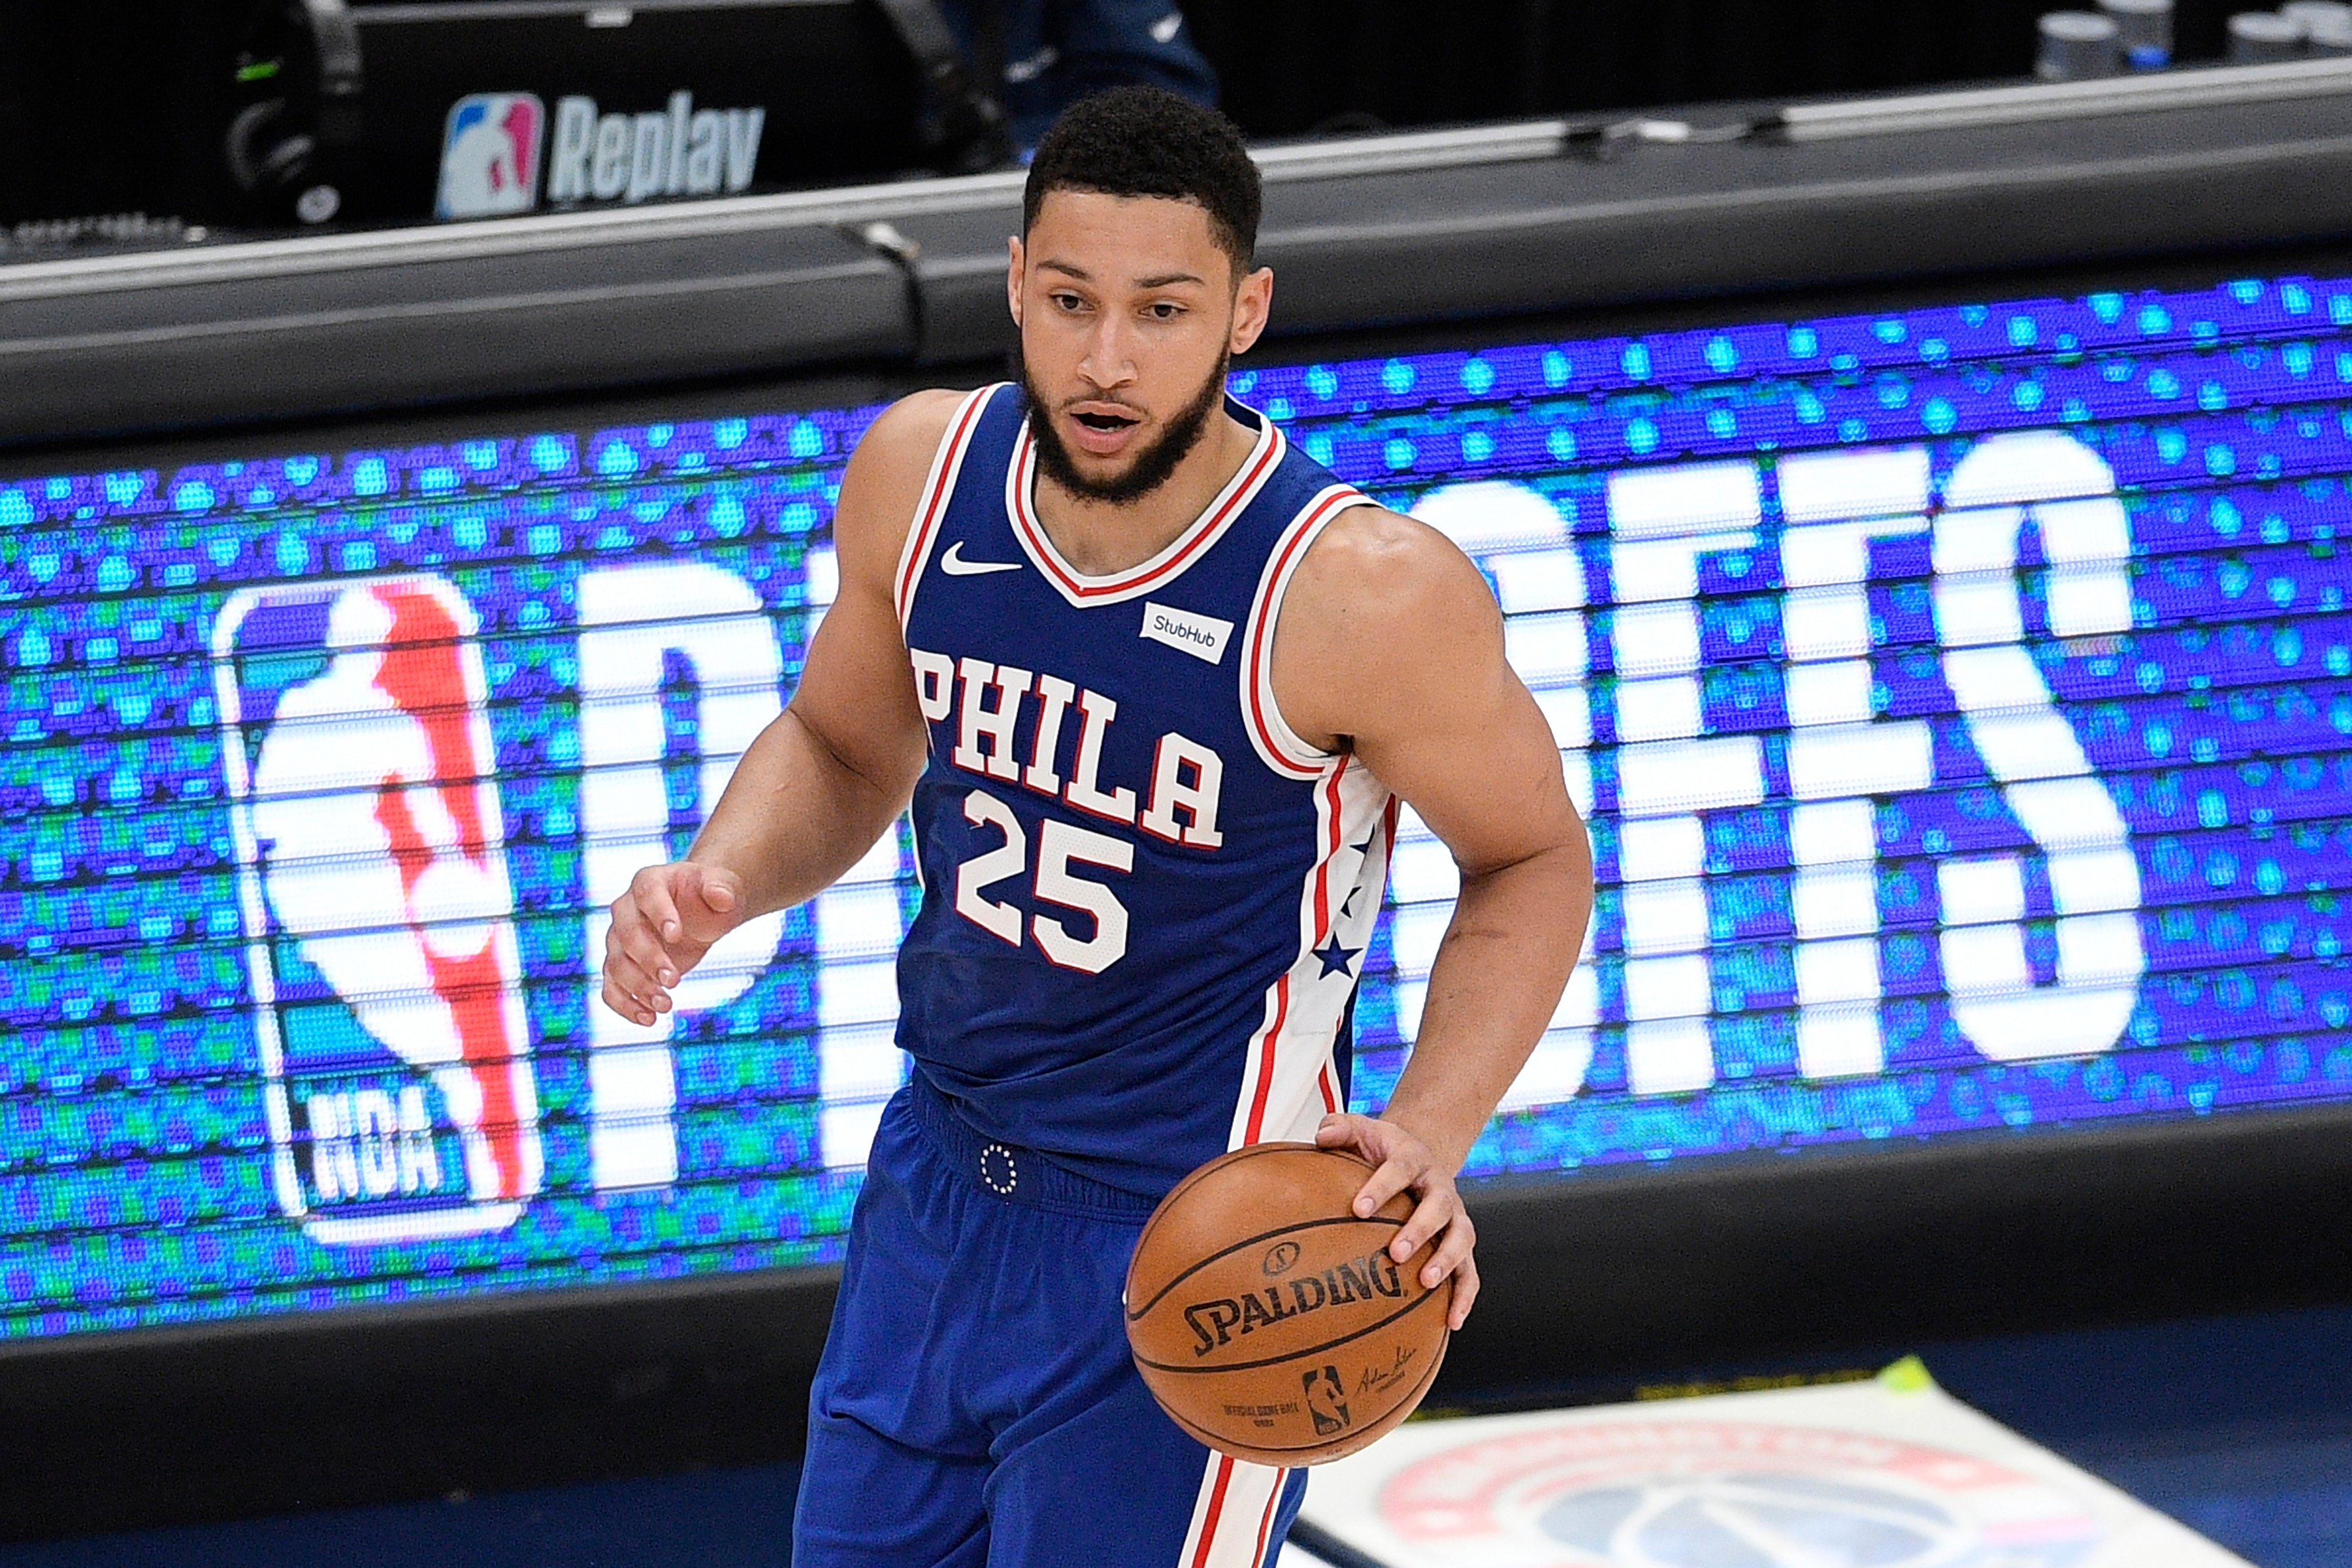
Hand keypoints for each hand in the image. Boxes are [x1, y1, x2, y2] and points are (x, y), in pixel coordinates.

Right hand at [600, 861, 745, 1026]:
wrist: (700, 913)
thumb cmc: (710, 897)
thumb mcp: (724, 887)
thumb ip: (722, 888)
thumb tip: (722, 896)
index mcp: (649, 881)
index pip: (648, 894)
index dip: (659, 914)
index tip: (676, 936)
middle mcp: (626, 908)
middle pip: (627, 934)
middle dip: (649, 959)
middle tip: (673, 980)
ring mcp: (618, 938)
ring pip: (616, 964)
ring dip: (638, 987)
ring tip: (666, 1005)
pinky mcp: (620, 965)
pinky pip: (610, 986)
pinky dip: (624, 1004)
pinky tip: (648, 1019)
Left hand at [1314, 1112, 1477, 1329]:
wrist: (1420, 1157)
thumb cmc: (1383, 1150)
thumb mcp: (1363, 1130)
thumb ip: (1340, 1128)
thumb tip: (1322, 1136)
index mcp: (1413, 1158)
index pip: (1399, 1168)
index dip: (1381, 1186)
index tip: (1358, 1208)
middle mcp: (1440, 1186)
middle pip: (1437, 1205)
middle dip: (1418, 1230)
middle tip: (1395, 1252)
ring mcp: (1455, 1215)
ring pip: (1460, 1237)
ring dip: (1447, 1261)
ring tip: (1426, 1283)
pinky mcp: (1461, 1242)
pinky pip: (1470, 1271)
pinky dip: (1464, 1295)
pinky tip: (1452, 1321)